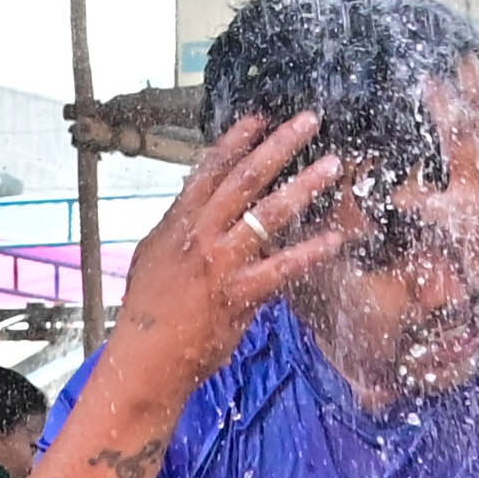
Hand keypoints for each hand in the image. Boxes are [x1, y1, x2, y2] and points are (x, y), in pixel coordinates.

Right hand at [101, 105, 360, 403]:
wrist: (143, 359)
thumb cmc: (147, 313)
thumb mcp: (152, 258)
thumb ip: (178, 229)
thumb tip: (196, 206)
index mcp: (178, 224)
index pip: (209, 171)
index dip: (235, 141)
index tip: (260, 117)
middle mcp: (200, 236)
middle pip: (244, 179)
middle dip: (278, 146)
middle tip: (308, 122)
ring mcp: (220, 264)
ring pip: (267, 215)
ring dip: (303, 186)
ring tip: (331, 164)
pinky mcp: (239, 295)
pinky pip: (282, 269)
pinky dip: (310, 252)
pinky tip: (334, 239)